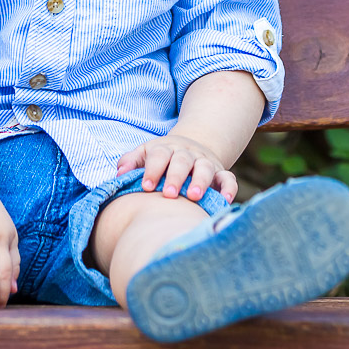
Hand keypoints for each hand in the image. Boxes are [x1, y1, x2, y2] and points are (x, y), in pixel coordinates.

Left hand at [116, 134, 237, 202]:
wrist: (191, 147)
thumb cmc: (161, 158)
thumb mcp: (145, 154)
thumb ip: (131, 162)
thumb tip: (119, 174)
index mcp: (166, 149)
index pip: (159, 155)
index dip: (153, 170)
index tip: (146, 187)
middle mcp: (186, 154)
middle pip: (182, 161)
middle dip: (176, 177)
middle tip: (169, 194)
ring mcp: (205, 162)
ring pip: (205, 168)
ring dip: (200, 181)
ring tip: (194, 197)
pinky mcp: (220, 173)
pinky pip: (228, 178)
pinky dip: (229, 188)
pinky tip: (225, 201)